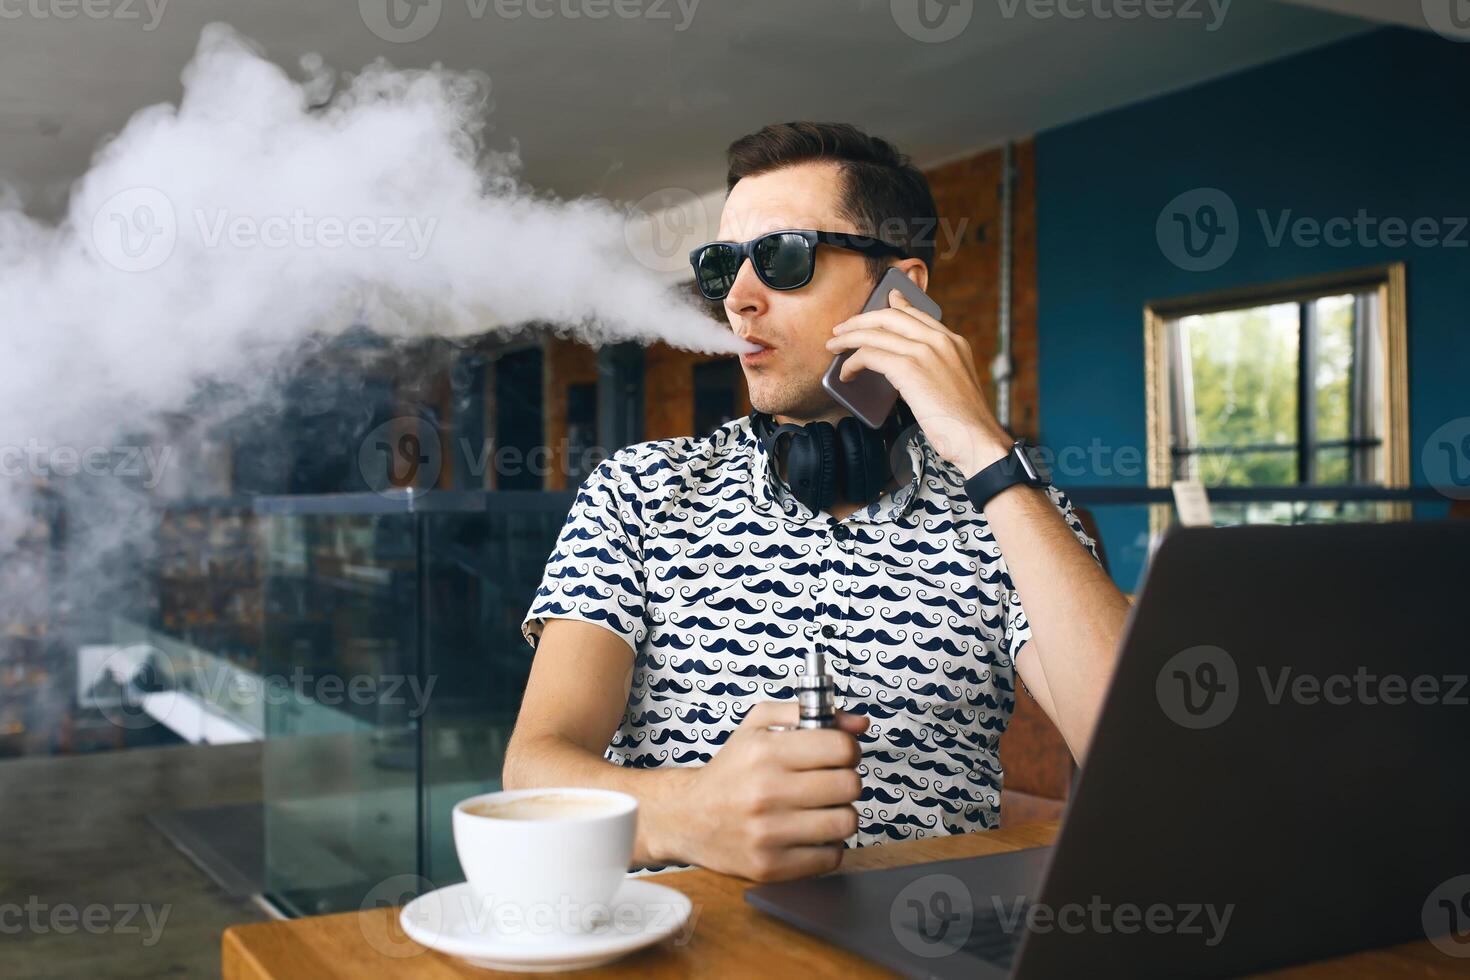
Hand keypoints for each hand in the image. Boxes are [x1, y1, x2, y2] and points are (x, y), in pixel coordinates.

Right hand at [672, 700, 868, 881]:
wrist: (688, 817)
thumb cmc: (729, 771)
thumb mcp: (757, 725)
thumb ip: (806, 712)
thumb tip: (859, 722)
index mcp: (764, 752)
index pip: (840, 748)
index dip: (849, 749)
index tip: (840, 755)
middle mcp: (765, 792)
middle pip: (849, 786)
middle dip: (846, 781)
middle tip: (829, 782)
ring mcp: (767, 832)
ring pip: (845, 822)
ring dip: (840, 814)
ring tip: (820, 809)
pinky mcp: (770, 866)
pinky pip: (830, 857)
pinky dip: (827, 845)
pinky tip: (808, 833)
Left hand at [826, 287, 1012, 477]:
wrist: (977, 438)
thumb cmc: (964, 421)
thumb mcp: (954, 383)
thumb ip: (935, 367)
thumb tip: (905, 367)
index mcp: (954, 342)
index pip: (918, 314)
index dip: (895, 305)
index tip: (884, 299)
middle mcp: (940, 340)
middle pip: (890, 316)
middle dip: (860, 320)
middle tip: (842, 328)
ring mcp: (925, 351)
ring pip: (875, 333)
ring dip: (848, 339)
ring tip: (834, 347)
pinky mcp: (909, 368)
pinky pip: (870, 355)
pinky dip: (852, 362)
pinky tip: (847, 374)